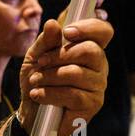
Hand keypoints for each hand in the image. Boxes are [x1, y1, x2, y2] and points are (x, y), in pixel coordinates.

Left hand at [17, 17, 112, 135]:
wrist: (31, 111)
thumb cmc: (38, 80)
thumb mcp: (36, 56)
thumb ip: (46, 41)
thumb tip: (53, 23)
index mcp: (89, 48)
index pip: (103, 31)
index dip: (89, 27)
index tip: (67, 32)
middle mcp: (99, 65)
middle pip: (91, 50)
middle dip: (60, 55)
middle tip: (41, 63)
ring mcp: (98, 86)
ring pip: (77, 73)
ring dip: (49, 76)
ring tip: (35, 82)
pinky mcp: (93, 105)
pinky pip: (73, 95)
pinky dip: (50, 94)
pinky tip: (39, 95)